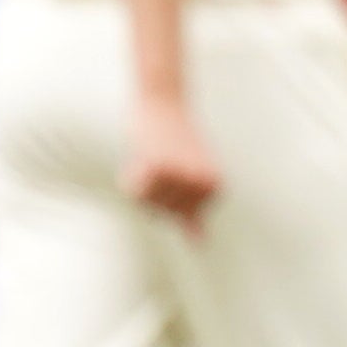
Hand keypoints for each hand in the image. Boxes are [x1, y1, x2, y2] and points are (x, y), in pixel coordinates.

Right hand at [123, 96, 220, 231]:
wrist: (164, 101)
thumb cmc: (176, 139)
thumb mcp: (190, 178)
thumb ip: (194, 213)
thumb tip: (201, 245)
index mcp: (215, 187)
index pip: (182, 217)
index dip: (170, 195)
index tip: (177, 167)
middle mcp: (201, 184)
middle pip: (164, 213)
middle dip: (155, 191)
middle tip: (162, 159)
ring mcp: (180, 177)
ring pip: (147, 204)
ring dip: (141, 182)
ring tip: (153, 155)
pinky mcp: (157, 168)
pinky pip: (134, 191)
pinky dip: (131, 176)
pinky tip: (140, 157)